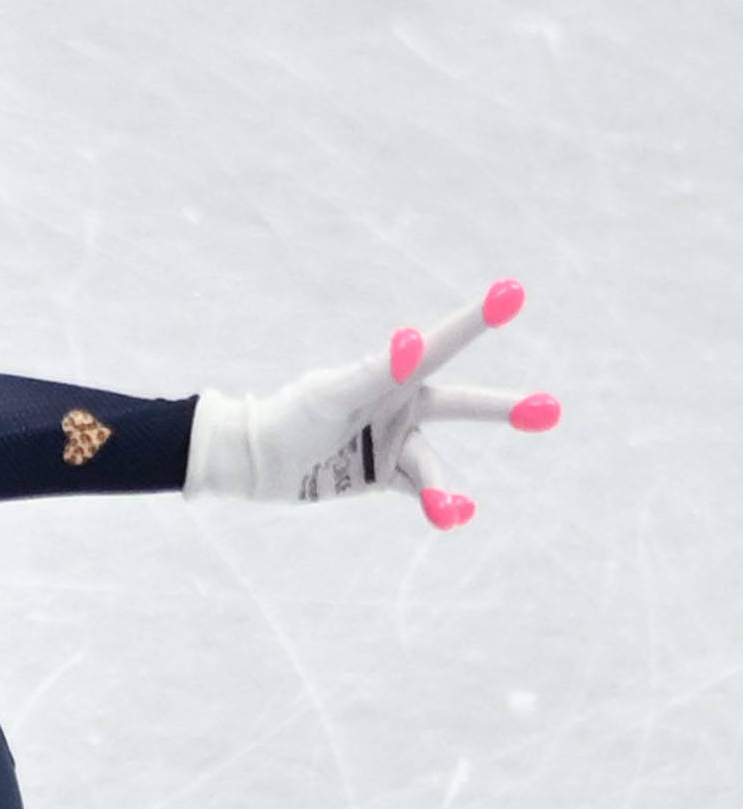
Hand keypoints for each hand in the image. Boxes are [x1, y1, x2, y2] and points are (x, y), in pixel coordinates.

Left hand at [184, 278, 558, 527]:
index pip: (442, 344)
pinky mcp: (383, 476)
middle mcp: (401, 406)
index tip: (512, 292)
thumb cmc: (292, 413)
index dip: (476, 320)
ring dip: (445, 490)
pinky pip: (421, 493)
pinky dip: (436, 506)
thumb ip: (375, 371)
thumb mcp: (332, 392)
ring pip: (435, 467)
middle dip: (504, 409)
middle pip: (463, 406)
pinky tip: (451, 517)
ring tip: (454, 514)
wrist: (256, 461)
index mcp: (391, 375)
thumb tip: (413, 339)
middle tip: (552, 409)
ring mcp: (395, 443)